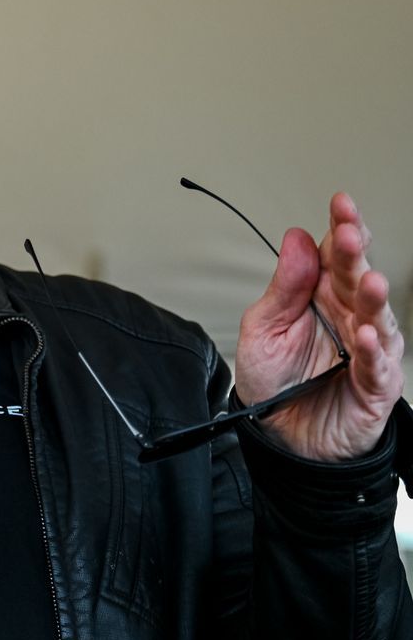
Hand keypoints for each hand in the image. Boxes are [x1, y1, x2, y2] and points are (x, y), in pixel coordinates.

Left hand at [236, 193, 404, 461]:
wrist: (281, 436)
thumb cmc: (275, 381)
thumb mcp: (263, 327)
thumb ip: (283, 286)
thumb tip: (296, 238)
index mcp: (323, 296)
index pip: (337, 255)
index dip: (342, 228)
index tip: (340, 203)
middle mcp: (350, 317)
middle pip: (358, 278)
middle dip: (356, 254)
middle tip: (349, 232)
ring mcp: (368, 350)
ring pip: (377, 318)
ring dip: (373, 298)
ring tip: (369, 280)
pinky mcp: (375, 385)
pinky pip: (377, 366)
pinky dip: (373, 350)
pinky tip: (367, 334)